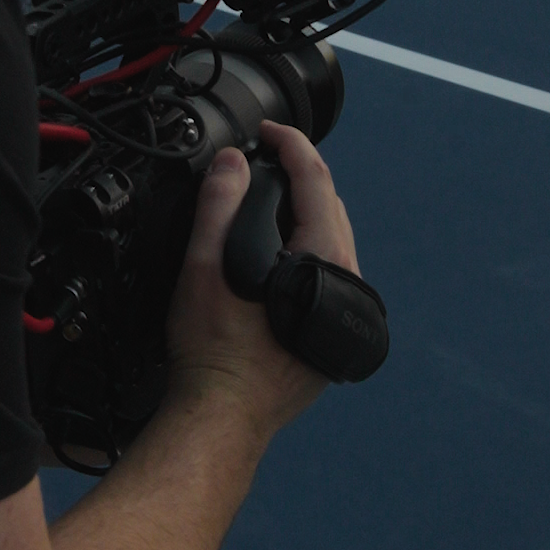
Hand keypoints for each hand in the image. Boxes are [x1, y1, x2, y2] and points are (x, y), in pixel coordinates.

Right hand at [165, 122, 358, 443]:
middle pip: (331, 206)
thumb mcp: (204, 268)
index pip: (317, 181)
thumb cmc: (214, 354)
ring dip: (306, 213)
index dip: (292, 145)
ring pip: (334, 240)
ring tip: (271, 199)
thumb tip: (233, 162)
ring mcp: (343, 308)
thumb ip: (219, 206)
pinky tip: (281, 252)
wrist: (223, 417)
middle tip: (266, 159)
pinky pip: (329, 270)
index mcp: (323, 261)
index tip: (269, 132)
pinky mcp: (333, 330)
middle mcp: (346, 282)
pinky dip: (308, 248)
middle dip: (301, 175)